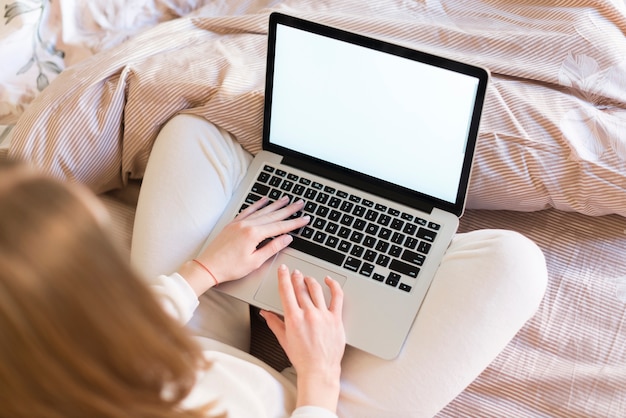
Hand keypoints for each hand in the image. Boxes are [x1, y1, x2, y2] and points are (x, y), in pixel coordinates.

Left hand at [179, 196, 309, 294]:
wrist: (208, 266)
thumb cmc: (230, 267)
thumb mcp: (255, 261)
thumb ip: (272, 248)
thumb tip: (286, 239)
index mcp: (254, 234)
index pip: (280, 227)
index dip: (294, 223)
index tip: (305, 219)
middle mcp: (247, 225)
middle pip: (273, 215)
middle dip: (288, 210)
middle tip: (300, 204)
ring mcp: (239, 222)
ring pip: (262, 211)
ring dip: (275, 205)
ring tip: (286, 199)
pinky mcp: (233, 223)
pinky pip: (248, 210)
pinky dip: (257, 204)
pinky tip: (264, 200)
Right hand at [262, 265, 344, 411]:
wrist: (319, 370)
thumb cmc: (302, 358)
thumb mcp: (284, 340)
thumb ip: (274, 323)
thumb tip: (265, 313)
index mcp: (293, 319)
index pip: (286, 291)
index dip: (283, 277)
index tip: (283, 269)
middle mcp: (308, 314)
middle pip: (300, 288)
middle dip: (296, 277)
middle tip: (294, 272)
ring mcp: (323, 315)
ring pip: (316, 289)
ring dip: (310, 280)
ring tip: (307, 278)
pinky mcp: (336, 318)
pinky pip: (337, 297)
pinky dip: (333, 286)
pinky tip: (329, 281)